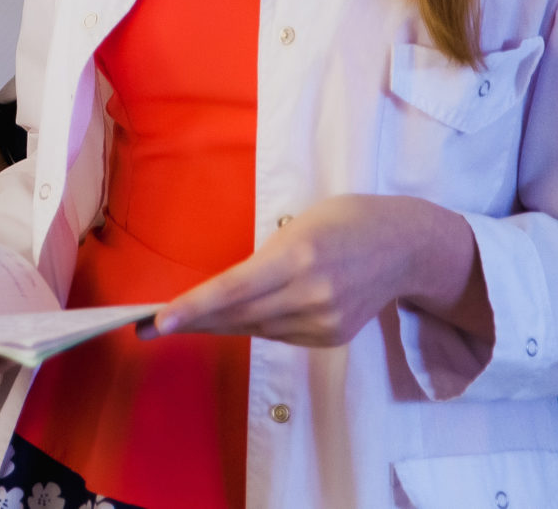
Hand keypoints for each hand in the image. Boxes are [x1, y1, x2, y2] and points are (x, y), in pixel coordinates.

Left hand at [147, 192, 489, 348]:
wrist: (405, 246)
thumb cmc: (343, 221)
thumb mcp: (297, 227)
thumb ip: (261, 263)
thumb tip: (221, 296)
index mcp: (298, 257)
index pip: (234, 289)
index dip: (194, 307)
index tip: (160, 321)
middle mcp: (312, 294)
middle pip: (240, 315)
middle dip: (194, 321)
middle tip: (152, 328)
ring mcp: (325, 320)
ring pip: (257, 328)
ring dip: (220, 324)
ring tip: (186, 321)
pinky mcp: (333, 336)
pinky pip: (280, 334)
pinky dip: (255, 325)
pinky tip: (237, 317)